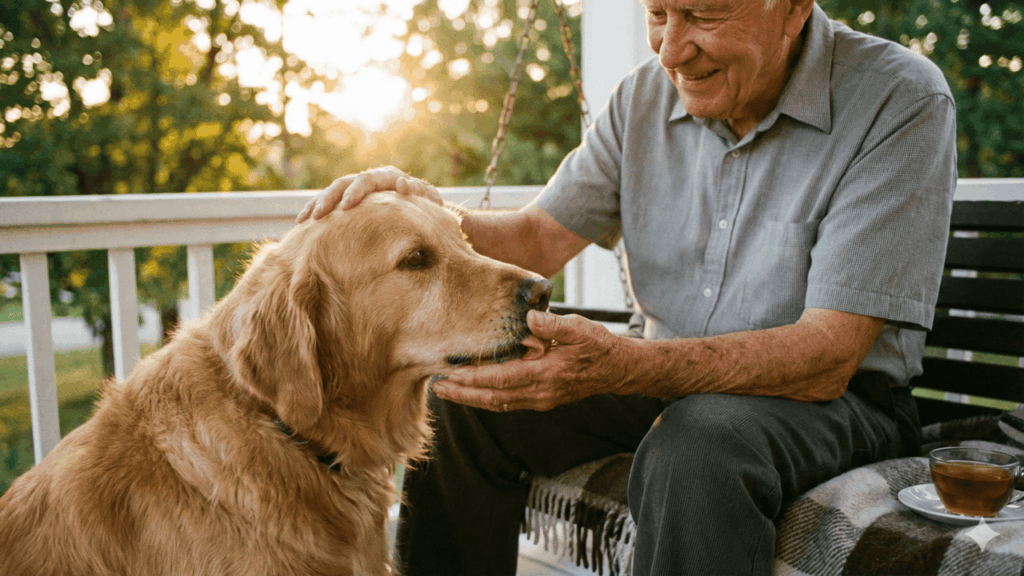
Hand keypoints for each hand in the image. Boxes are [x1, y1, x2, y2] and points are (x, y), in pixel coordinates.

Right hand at [296, 166, 442, 222]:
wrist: (419, 204)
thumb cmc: (426, 204)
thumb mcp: (427, 199)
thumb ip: (421, 192)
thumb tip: (403, 184)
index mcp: (385, 176)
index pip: (366, 180)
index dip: (356, 192)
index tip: (347, 206)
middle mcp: (367, 179)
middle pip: (343, 184)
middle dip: (329, 199)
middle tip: (320, 215)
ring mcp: (356, 188)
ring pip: (331, 192)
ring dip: (317, 205)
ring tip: (304, 220)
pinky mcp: (347, 199)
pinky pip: (328, 203)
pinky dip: (314, 211)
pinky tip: (301, 224)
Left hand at [433, 310, 633, 411]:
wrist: (616, 370)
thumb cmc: (597, 346)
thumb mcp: (580, 329)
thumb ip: (555, 325)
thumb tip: (531, 318)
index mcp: (547, 374)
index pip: (503, 378)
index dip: (476, 378)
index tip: (452, 373)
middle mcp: (540, 392)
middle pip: (494, 397)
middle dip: (464, 394)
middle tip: (437, 387)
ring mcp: (539, 399)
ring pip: (498, 403)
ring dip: (471, 398)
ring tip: (446, 390)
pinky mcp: (539, 399)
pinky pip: (507, 402)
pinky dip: (486, 398)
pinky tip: (471, 392)